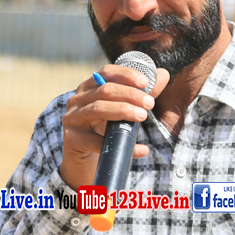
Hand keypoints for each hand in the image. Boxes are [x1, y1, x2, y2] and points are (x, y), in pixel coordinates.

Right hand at [59, 64, 169, 190]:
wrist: (84, 161)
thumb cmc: (104, 131)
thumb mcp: (121, 111)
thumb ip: (140, 94)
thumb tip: (163, 74)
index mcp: (88, 88)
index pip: (106, 73)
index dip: (126, 74)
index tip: (145, 82)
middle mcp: (76, 100)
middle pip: (104, 90)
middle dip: (130, 95)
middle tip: (150, 104)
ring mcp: (71, 119)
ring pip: (98, 109)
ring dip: (123, 111)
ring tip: (143, 116)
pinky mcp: (72, 140)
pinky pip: (97, 142)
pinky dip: (121, 145)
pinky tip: (141, 149)